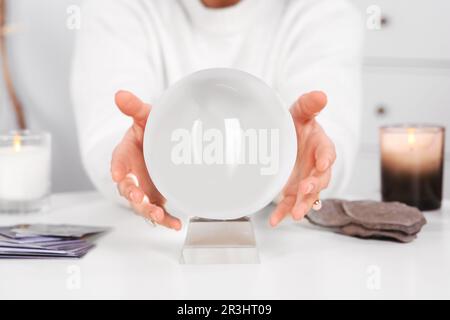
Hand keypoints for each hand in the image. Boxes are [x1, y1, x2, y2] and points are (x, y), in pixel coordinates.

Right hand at [111, 90, 181, 229]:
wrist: (159, 143)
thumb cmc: (148, 129)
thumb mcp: (144, 117)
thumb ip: (134, 108)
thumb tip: (120, 94)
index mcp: (125, 154)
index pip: (118, 160)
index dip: (117, 167)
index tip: (119, 174)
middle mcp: (131, 174)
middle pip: (127, 188)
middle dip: (132, 195)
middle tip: (139, 199)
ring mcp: (143, 188)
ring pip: (141, 204)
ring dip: (148, 211)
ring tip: (158, 215)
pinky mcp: (155, 197)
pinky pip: (158, 212)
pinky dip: (166, 220)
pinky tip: (176, 225)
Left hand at [270, 91, 335, 226]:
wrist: (290, 138)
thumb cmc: (298, 125)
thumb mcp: (300, 112)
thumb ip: (309, 105)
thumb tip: (321, 94)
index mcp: (321, 146)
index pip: (327, 152)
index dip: (326, 158)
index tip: (323, 164)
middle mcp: (317, 167)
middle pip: (320, 179)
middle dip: (314, 186)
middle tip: (306, 190)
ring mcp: (306, 181)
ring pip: (308, 196)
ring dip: (302, 205)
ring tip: (295, 214)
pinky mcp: (294, 191)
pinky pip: (290, 204)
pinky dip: (282, 213)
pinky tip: (274, 222)